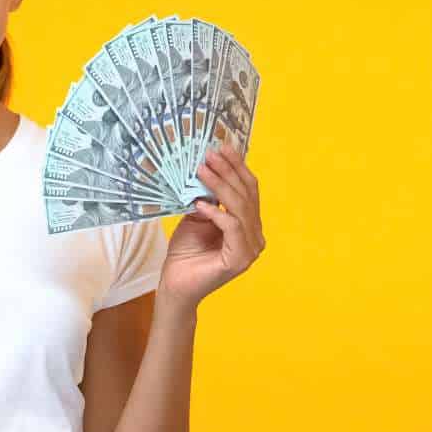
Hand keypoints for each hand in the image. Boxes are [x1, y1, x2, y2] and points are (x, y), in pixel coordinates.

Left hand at [159, 144, 265, 309]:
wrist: (176, 284)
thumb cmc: (186, 252)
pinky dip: (217, 213)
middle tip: (210, 154)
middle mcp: (255, 235)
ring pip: (241, 208)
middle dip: (228, 171)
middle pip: (247, 195)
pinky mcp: (240, 260)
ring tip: (202, 170)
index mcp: (248, 224)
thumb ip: (207, 196)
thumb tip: (206, 167)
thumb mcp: (197, 215)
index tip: (222, 147)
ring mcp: (251, 249)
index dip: (237, 167)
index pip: (249, 189)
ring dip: (221, 186)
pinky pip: (233, 227)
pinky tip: (200, 204)